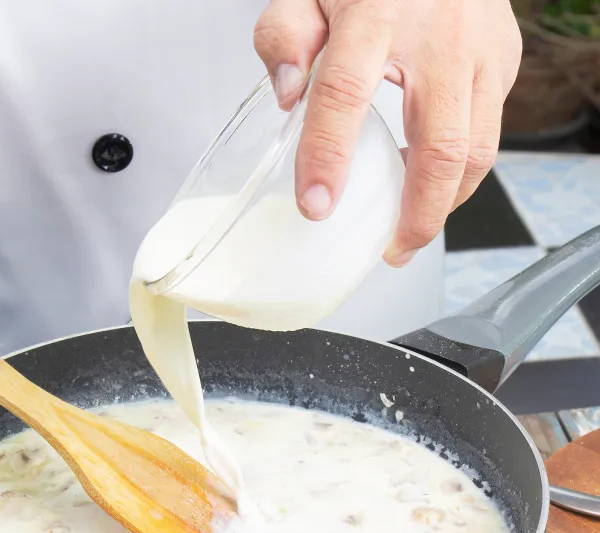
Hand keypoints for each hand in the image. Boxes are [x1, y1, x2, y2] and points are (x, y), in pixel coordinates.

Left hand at [254, 0, 521, 265]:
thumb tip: (288, 98)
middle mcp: (441, 36)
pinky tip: (428, 186)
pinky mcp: (504, 61)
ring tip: (410, 231)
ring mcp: (482, 50)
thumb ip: (285, 36)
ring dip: (444, 204)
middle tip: (392, 251)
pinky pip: (487, 133)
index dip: (328, 156)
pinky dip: (458, 173)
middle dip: (417, 214)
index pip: (345, 94)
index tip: (315, 206)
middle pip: (440, 147)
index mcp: (377, 14)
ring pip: (477, 151)